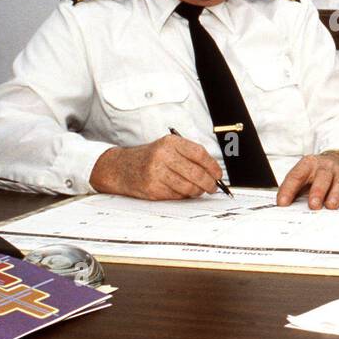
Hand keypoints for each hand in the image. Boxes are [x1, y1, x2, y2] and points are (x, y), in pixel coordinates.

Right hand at [90, 134, 223, 199]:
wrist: (120, 167)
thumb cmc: (148, 157)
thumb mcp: (167, 147)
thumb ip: (188, 156)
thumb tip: (212, 172)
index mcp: (170, 143)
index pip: (199, 154)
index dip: (213, 166)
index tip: (218, 174)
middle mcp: (163, 156)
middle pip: (196, 173)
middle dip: (209, 183)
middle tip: (213, 186)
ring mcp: (156, 173)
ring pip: (188, 187)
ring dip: (198, 191)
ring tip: (199, 190)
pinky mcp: (152, 189)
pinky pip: (176, 196)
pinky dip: (183, 196)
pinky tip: (182, 191)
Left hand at [276, 152, 338, 209]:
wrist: (337, 159)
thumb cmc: (316, 174)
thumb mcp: (302, 176)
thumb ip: (293, 189)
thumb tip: (282, 206)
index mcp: (308, 164)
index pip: (296, 176)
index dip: (288, 189)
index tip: (282, 203)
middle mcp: (325, 167)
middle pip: (321, 178)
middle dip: (317, 192)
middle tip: (313, 205)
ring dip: (335, 195)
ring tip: (331, 206)